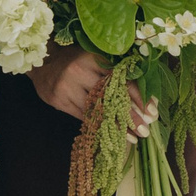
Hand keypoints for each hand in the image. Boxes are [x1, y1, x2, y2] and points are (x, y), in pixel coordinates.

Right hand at [28, 48, 155, 129]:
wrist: (43, 61)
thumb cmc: (76, 59)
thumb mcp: (96, 58)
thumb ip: (115, 71)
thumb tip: (144, 94)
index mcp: (93, 58)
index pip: (120, 79)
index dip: (138, 96)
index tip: (152, 110)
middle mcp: (79, 72)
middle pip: (109, 98)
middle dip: (130, 115)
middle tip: (146, 129)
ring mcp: (67, 88)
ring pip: (97, 111)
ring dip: (116, 127)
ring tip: (134, 138)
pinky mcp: (59, 101)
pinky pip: (83, 118)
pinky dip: (99, 127)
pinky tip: (111, 136)